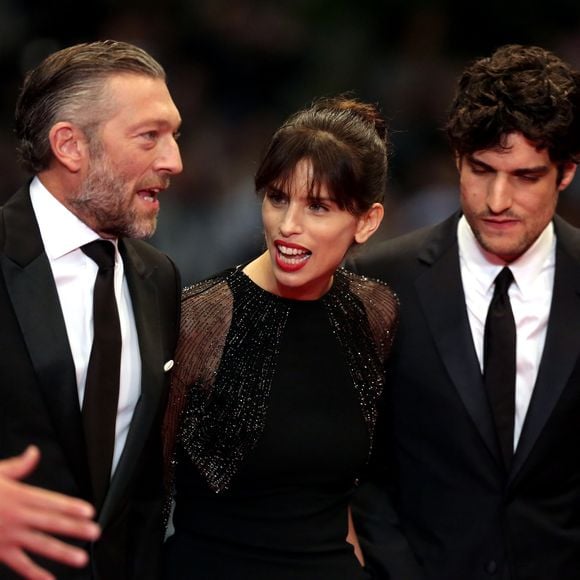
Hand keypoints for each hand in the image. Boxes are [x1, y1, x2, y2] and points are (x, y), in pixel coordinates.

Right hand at [0, 446, 99, 579]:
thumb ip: (18, 466)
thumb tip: (34, 452)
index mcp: (19, 496)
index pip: (51, 502)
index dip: (71, 507)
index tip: (89, 511)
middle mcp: (17, 516)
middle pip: (51, 523)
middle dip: (75, 528)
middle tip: (95, 532)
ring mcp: (8, 536)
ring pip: (40, 545)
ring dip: (62, 552)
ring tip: (81, 558)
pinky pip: (19, 564)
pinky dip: (35, 574)